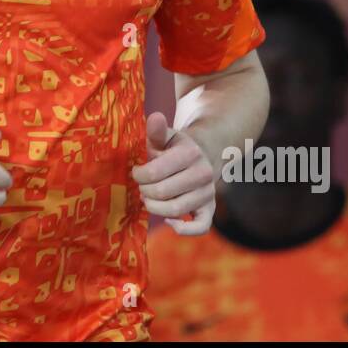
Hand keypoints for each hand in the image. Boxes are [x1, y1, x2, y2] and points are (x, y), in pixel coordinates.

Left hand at [132, 112, 216, 234]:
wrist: (202, 156)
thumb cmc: (175, 148)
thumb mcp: (166, 136)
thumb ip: (157, 130)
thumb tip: (155, 117)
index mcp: (190, 153)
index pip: (155, 172)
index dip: (139, 175)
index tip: (136, 172)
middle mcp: (204, 173)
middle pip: (162, 193)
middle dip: (145, 191)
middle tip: (141, 187)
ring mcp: (208, 193)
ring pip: (175, 210)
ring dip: (155, 208)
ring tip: (149, 199)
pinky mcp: (210, 209)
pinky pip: (200, 227)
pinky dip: (182, 229)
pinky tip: (168, 221)